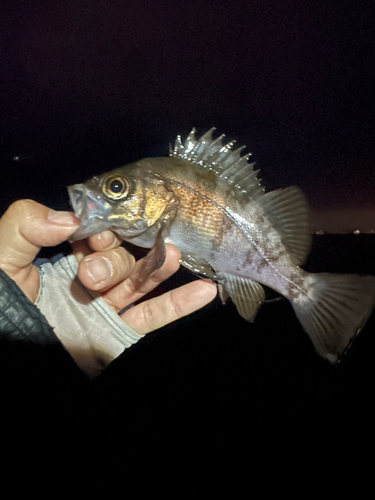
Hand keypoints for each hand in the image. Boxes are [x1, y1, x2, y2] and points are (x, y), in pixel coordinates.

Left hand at [0, 200, 216, 334]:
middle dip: (115, 260)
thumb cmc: (1, 304)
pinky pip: (154, 317)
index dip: (100, 232)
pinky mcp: (120, 333)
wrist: (13, 349)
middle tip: (94, 274)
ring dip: (159, 267)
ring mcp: (107, 307)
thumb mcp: (2, 257)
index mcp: (63, 260)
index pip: (94, 236)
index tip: (94, 234)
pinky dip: (180, 305)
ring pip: (141, 283)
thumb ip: (25, 225)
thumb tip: (70, 219)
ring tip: (173, 254)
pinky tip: (205, 292)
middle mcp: (90, 280)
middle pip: (120, 258)